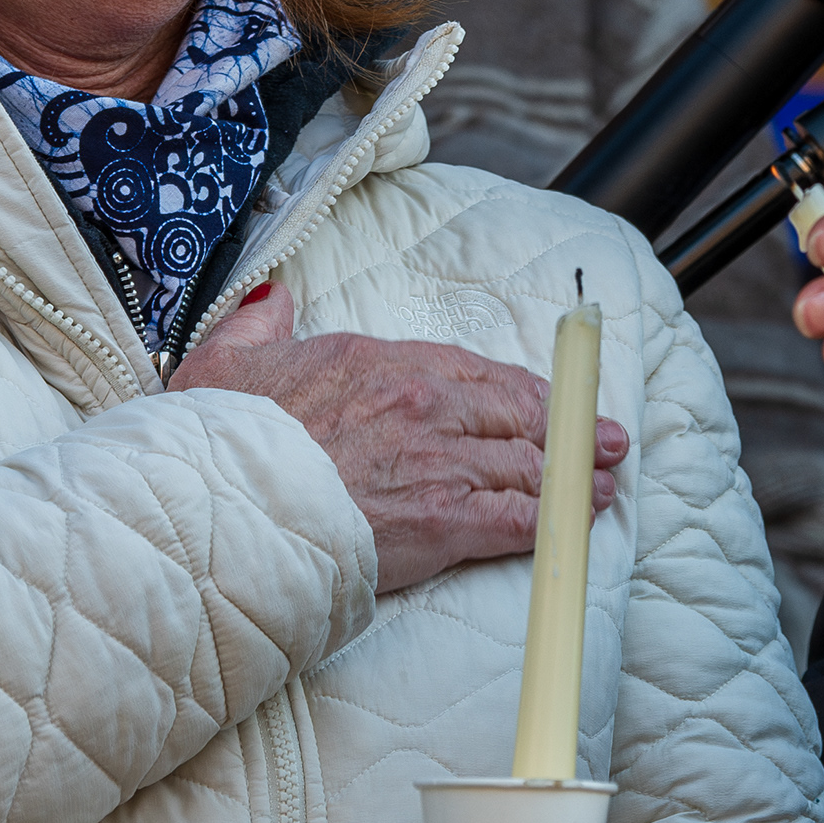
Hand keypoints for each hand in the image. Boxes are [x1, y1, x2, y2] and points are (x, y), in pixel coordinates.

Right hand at [174, 283, 621, 591]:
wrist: (217, 506)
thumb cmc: (217, 441)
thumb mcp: (225, 362)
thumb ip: (258, 326)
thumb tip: (271, 301)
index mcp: (377, 361)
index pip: (472, 370)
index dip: (519, 391)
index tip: (544, 400)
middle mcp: (421, 403)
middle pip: (516, 414)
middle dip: (569, 428)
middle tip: (607, 439)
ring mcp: (437, 461)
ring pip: (527, 463)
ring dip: (574, 475)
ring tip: (603, 481)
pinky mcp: (444, 520)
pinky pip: (517, 515)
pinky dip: (554, 518)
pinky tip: (577, 520)